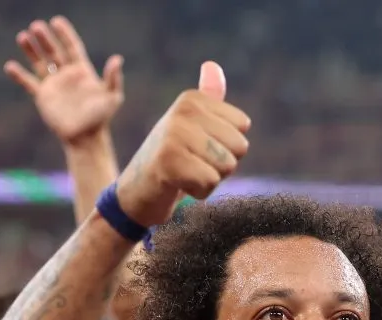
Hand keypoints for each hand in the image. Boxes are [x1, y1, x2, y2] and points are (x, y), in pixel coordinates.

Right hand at [5, 16, 123, 145]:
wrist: (85, 138)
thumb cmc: (101, 118)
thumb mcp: (112, 97)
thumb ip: (113, 78)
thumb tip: (117, 59)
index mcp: (82, 71)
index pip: (72, 47)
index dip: (65, 34)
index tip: (56, 21)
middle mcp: (66, 74)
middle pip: (53, 51)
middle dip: (45, 38)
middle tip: (36, 26)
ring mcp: (53, 84)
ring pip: (39, 62)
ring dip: (31, 50)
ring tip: (23, 36)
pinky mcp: (43, 96)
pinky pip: (28, 82)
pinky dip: (19, 75)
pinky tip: (10, 66)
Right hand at [115, 62, 250, 226]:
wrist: (138, 188)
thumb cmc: (173, 156)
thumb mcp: (193, 124)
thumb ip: (208, 98)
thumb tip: (212, 65)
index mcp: (192, 99)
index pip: (243, 126)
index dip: (227, 145)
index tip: (200, 147)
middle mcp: (183, 111)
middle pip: (239, 147)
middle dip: (222, 164)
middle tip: (193, 163)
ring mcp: (175, 134)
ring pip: (227, 166)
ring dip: (211, 178)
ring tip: (187, 173)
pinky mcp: (169, 161)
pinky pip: (210, 182)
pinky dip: (200, 191)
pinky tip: (179, 184)